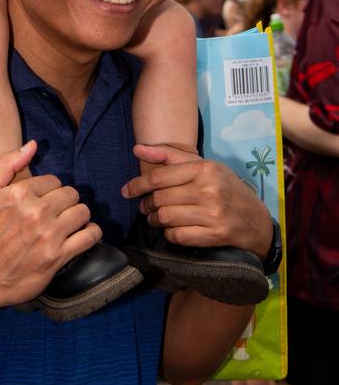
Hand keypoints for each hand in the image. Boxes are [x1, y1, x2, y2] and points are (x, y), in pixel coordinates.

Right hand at [0, 141, 100, 309]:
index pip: (54, 180)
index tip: (43, 201)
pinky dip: (92, 233)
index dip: (50, 190)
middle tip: (56, 213)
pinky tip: (83, 234)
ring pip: (83, 212)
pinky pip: (89, 236)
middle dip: (65, 202)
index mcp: (19, 192)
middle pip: (71, 194)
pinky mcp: (57, 256)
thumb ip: (6, 163)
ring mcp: (48, 235)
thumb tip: (32, 146)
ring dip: (79, 216)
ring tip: (69, 223)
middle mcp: (35, 211)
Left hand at [122, 143, 271, 257]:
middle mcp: (209, 189)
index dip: (138, 184)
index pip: (159, 177)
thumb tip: (137, 149)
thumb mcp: (204, 166)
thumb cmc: (226, 189)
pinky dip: (170, 234)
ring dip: (155, 220)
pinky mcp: (215, 235)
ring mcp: (213, 213)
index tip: (127, 190)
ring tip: (156, 219)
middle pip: (160, 199)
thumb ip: (170, 156)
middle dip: (147, 204)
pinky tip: (173, 229)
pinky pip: (177, 235)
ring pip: (165, 218)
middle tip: (145, 207)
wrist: (257, 221)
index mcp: (205, 169)